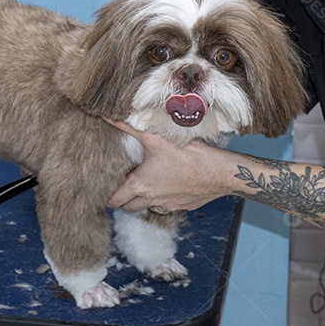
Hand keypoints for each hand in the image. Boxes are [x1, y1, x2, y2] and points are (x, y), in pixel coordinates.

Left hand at [105, 118, 230, 211]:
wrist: (219, 172)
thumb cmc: (188, 154)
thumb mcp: (154, 137)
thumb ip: (128, 128)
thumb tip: (108, 117)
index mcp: (140, 185)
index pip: (114, 200)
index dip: (107, 196)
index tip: (105, 190)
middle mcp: (151, 199)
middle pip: (128, 207)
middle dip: (124, 199)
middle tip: (123, 186)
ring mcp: (167, 206)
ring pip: (147, 208)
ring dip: (143, 199)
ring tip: (146, 183)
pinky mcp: (182, 207)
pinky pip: (166, 207)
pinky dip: (163, 200)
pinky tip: (168, 184)